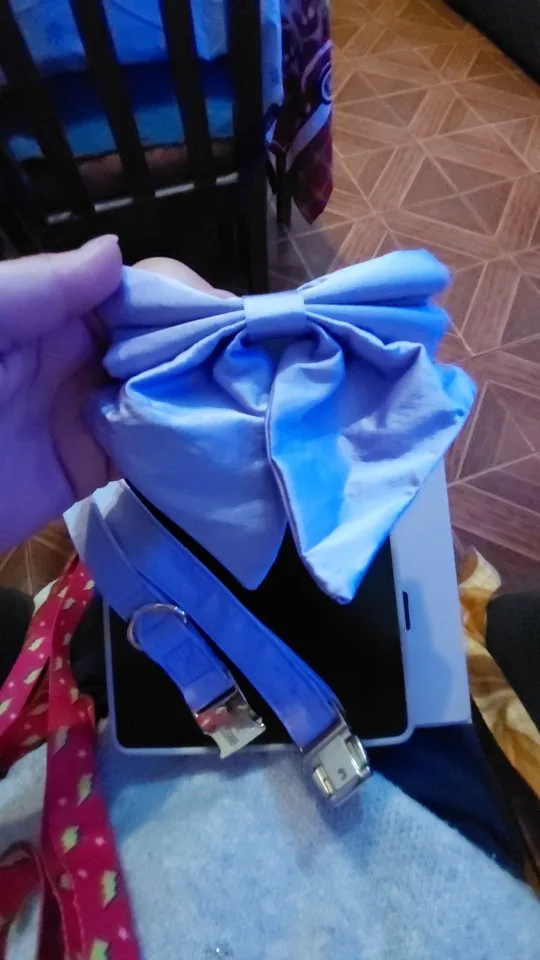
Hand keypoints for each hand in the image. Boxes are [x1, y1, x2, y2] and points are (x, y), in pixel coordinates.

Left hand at [0, 245, 230, 551]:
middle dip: (204, 344)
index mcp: (49, 312)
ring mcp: (88, 413)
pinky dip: (183, 442)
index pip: (130, 291)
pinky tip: (223, 439)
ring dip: (204, 391)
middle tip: (253, 360)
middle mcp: (77, 357)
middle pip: (157, 341)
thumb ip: (39, 287)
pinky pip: (148, 448)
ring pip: (162, 392)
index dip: (179, 296)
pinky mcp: (92, 467)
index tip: (223, 314)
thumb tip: (116, 251)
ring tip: (256, 397)